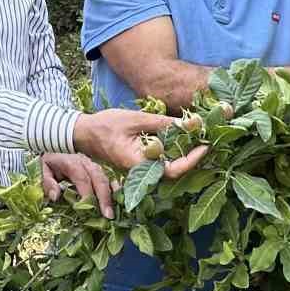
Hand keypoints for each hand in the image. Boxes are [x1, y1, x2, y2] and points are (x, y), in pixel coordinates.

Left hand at [41, 152, 113, 217]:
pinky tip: (119, 200)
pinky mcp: (98, 169)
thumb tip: (55, 197)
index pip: (82, 178)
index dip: (86, 193)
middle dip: (104, 197)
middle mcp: (85, 162)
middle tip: (107, 215)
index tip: (88, 208)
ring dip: (110, 196)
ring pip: (106, 179)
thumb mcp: (43, 170)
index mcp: (71, 162)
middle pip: (98, 179)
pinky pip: (109, 178)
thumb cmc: (50, 162)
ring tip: (113, 211)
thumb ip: (47, 183)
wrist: (55, 146)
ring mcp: (93, 165)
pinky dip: (115, 189)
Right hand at [73, 109, 208, 178]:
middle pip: (174, 170)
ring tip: (198, 135)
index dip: (192, 160)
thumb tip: (192, 123)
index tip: (205, 145)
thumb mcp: (136, 119)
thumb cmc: (105, 125)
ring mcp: (140, 168)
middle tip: (207, 137)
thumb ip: (164, 123)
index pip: (173, 170)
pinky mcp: (140, 162)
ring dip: (184, 152)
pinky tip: (180, 136)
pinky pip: (160, 160)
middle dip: (192, 155)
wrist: (82, 133)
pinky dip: (172, 149)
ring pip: (168, 165)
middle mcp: (141, 171)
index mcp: (139, 165)